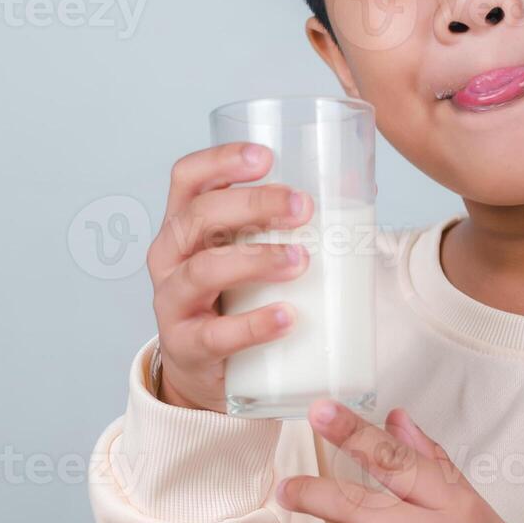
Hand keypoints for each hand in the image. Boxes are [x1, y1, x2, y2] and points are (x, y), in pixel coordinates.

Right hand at [147, 142, 311, 412]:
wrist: (200, 364)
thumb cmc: (229, 295)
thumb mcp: (240, 250)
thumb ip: (277, 222)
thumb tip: (353, 187)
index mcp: (183, 224)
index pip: (188, 178)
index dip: (221, 161)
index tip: (266, 158)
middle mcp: (169, 257)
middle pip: (199, 216)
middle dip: (253, 205)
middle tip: (303, 207)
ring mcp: (173, 301)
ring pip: (204, 270)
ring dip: (256, 260)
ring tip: (301, 260)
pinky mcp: (187, 345)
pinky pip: (217, 334)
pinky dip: (253, 324)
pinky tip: (286, 317)